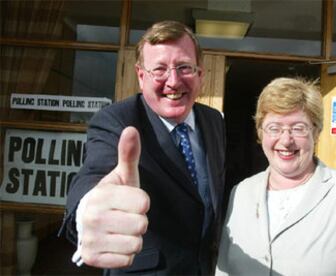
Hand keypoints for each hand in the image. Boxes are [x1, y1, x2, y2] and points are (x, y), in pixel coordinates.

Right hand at [80, 127, 149, 267]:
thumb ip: (128, 154)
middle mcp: (92, 217)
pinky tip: (115, 242)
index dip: (141, 202)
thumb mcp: (122, 175)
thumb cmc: (112, 196)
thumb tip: (131, 129)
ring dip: (132, 237)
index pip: (144, 203)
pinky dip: (125, 253)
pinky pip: (127, 259)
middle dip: (138, 221)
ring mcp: (91, 239)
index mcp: (101, 195)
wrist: (88, 220)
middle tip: (125, 216)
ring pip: (136, 243)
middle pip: (142, 224)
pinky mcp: (92, 257)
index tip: (129, 200)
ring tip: (120, 228)